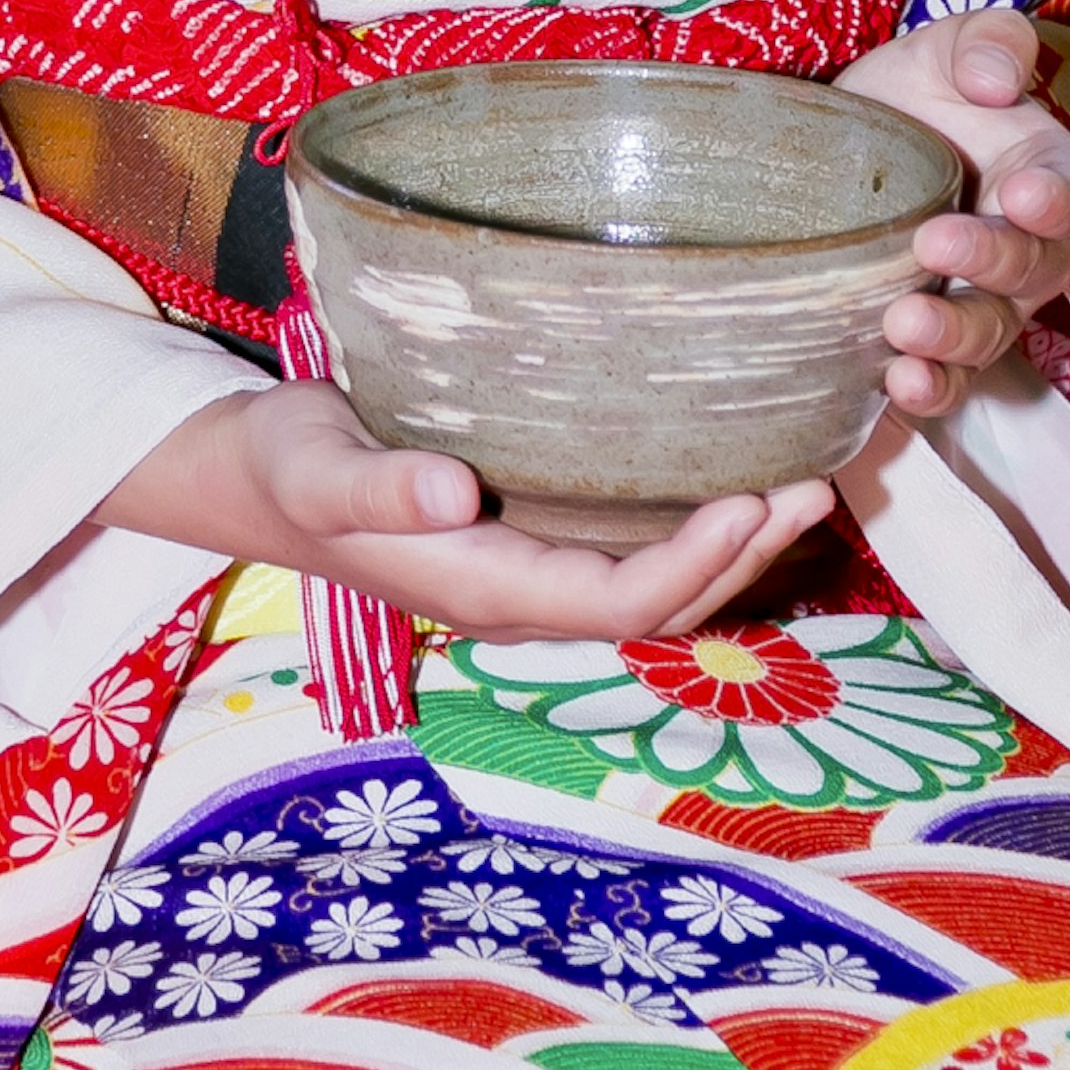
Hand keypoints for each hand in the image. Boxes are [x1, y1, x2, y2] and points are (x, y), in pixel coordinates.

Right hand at [103, 376, 831, 653]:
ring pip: (657, 583)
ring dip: (736, 546)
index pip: (616, 603)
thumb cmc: (286, 464)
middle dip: (744, 558)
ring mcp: (533, 572)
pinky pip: (636, 549)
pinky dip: (698, 522)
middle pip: (660, 605)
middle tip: (819, 485)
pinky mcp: (534, 537)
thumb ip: (378, 488)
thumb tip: (451, 498)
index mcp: (483, 590)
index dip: (693, 564)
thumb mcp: (318, 467)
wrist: (250, 475)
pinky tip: (738, 471)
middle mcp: (523, 596)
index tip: (752, 500)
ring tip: (808, 482)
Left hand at [830, 4, 1069, 419]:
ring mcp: (982, 303)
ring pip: (989, 335)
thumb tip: (996, 81)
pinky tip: (897, 386)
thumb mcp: (943, 49)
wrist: (846, 148)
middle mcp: (1025, 249)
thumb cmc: (913, 96)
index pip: (1066, 191)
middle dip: (988, 263)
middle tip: (932, 243)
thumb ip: (985, 44)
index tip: (1021, 194)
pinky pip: (949, 381)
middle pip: (1029, 273)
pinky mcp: (935, 344)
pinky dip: (930, 390)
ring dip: (953, 339)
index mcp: (1042, 174)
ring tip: (904, 325)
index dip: (1053, 200)